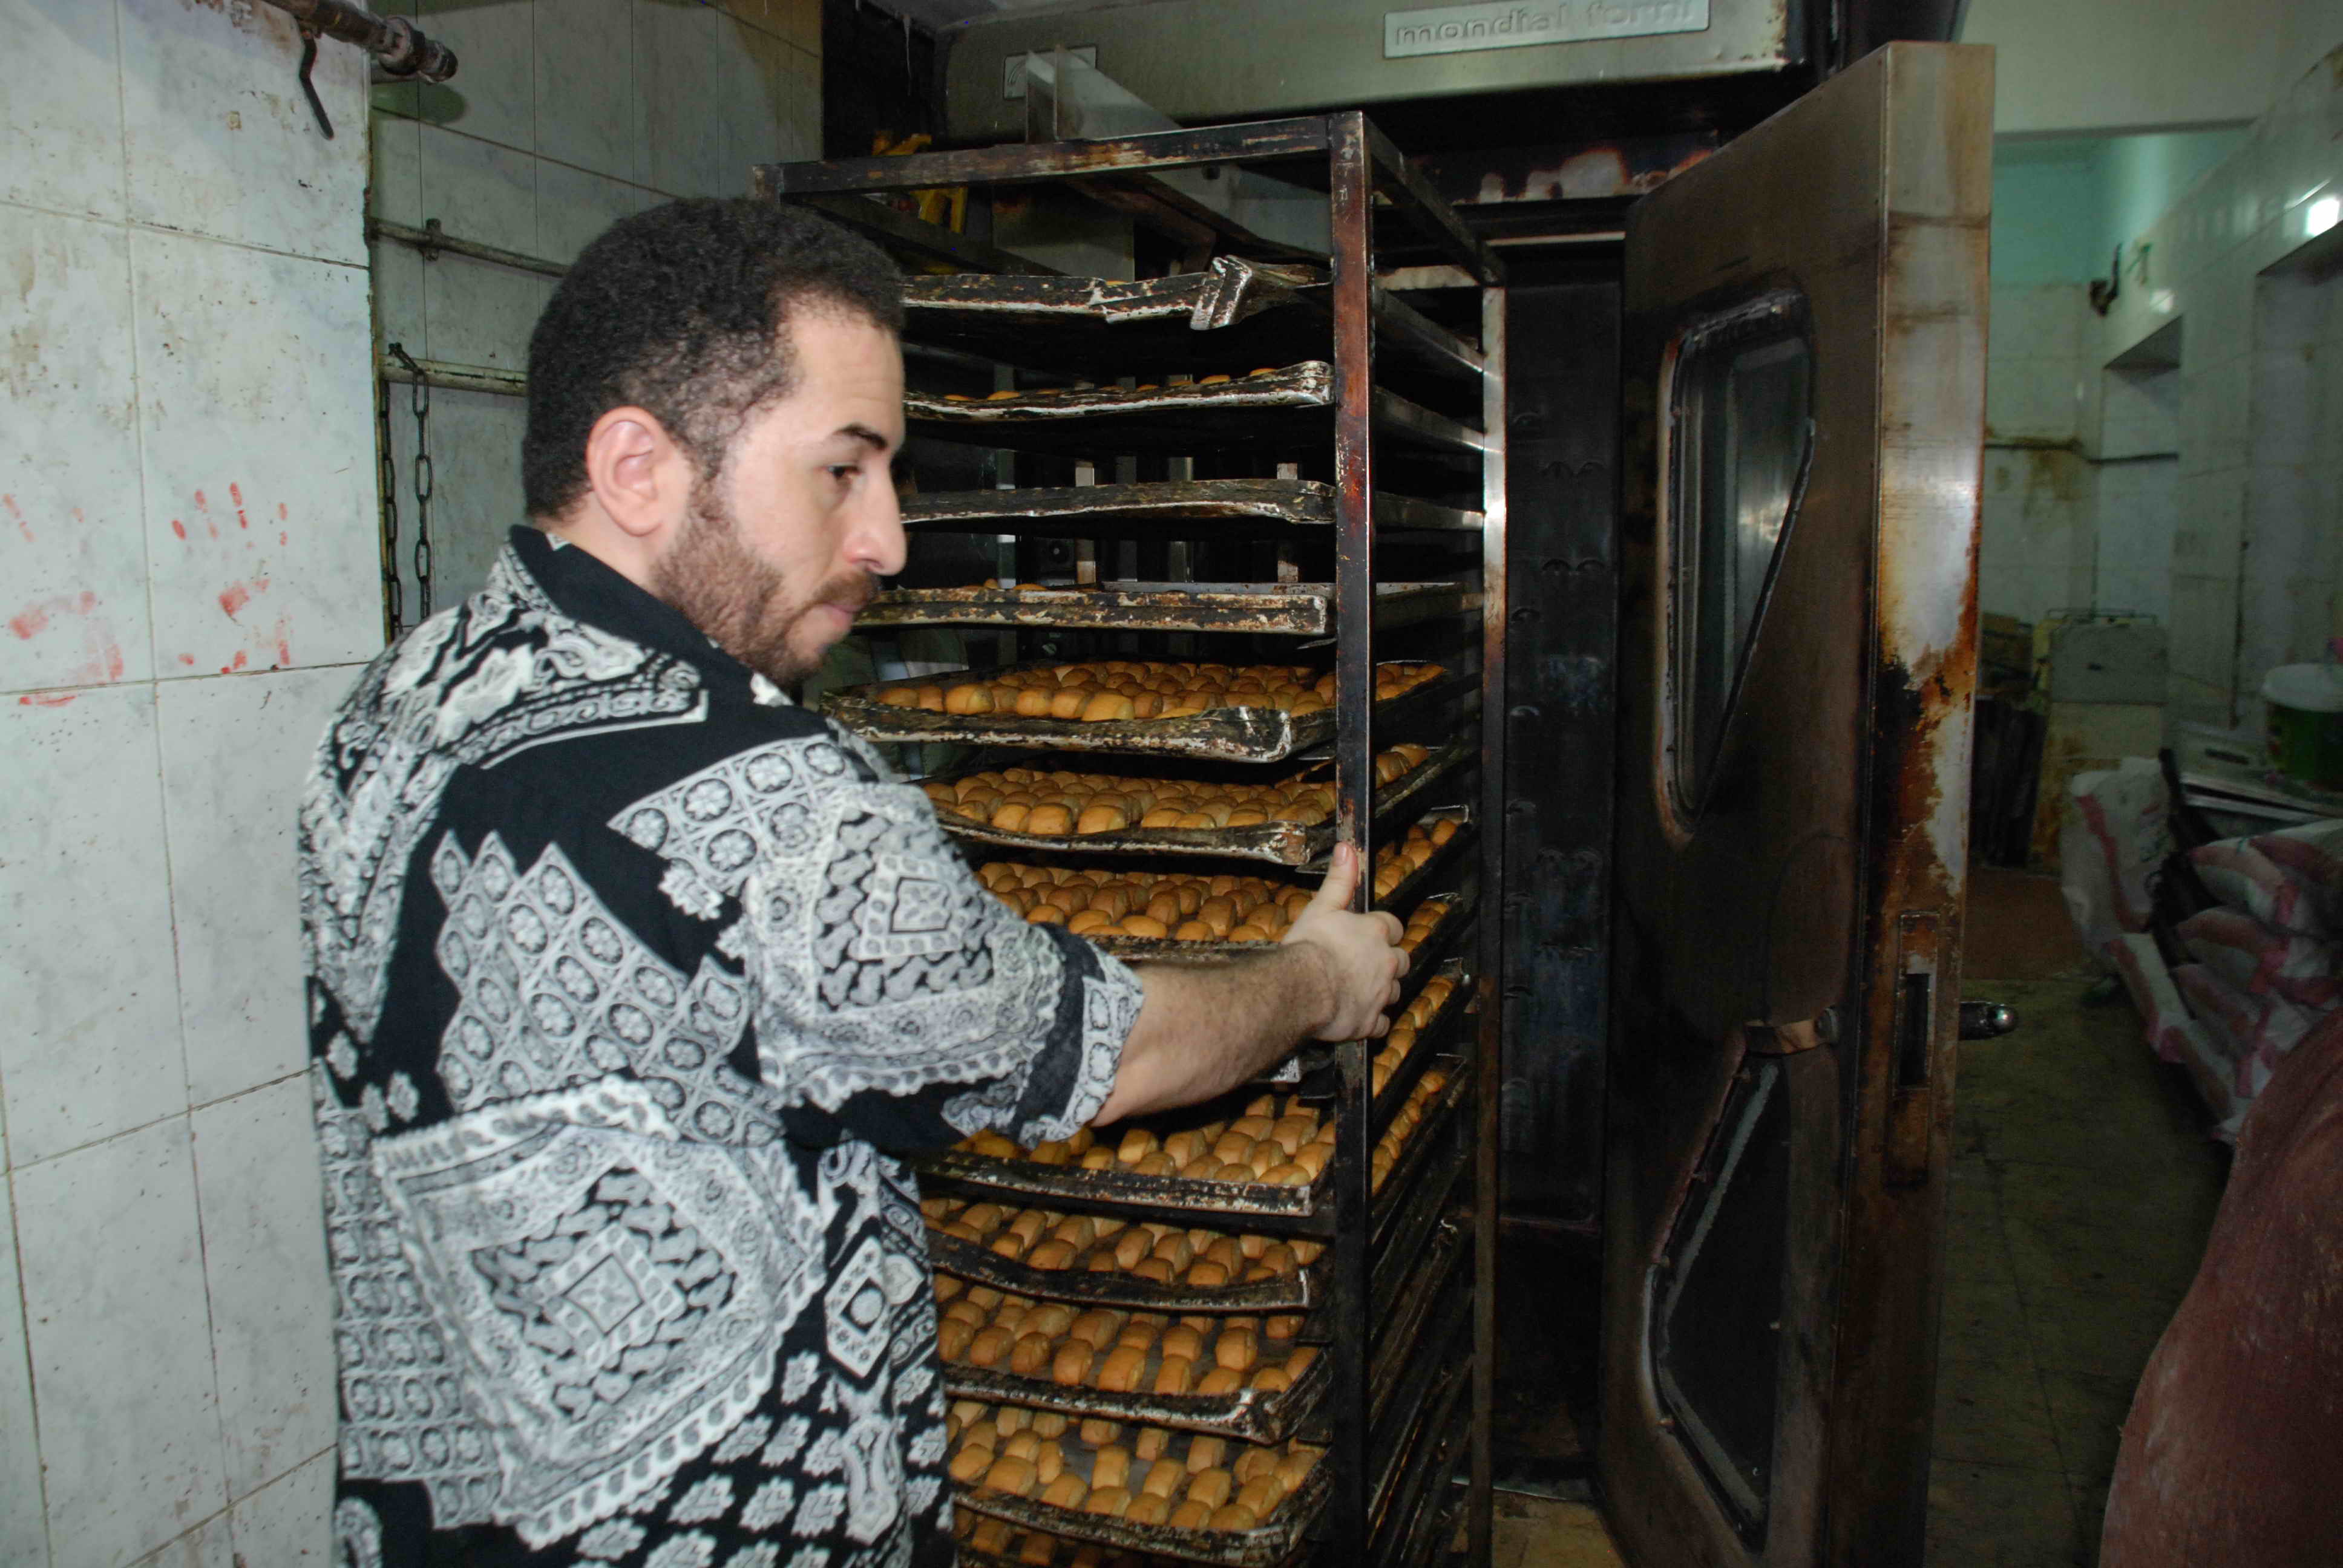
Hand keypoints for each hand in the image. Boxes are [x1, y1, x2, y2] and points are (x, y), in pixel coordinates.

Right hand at [1282, 841, 1407, 1040]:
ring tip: (1359, 989)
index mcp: (1376, 931)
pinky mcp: (1371, 1020)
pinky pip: (1382, 1023)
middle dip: (1388, 961)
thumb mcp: (1322, 906)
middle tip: (1365, 963)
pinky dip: (1374, 1020)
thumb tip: (1347, 850)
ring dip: (1382, 990)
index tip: (1370, 933)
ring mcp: (1381, 993)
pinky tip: (1359, 1016)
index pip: (1393, 926)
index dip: (1382, 930)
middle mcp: (1386, 961)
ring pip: (1394, 991)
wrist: (1301, 988)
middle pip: (1401, 960)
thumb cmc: (1309, 948)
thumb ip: (1339, 879)